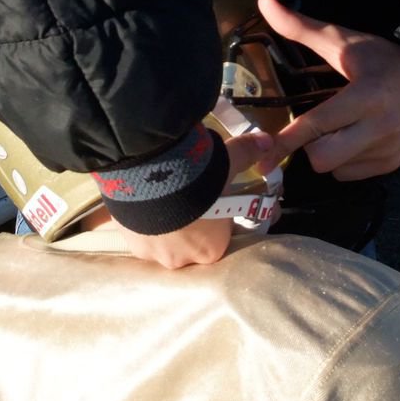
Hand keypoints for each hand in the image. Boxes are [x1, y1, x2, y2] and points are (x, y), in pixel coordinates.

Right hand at [115, 130, 272, 268]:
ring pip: (165, 241)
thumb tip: (267, 141)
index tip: (219, 204)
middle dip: (193, 225)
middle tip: (190, 198)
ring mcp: (155, 255)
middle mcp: (184, 259)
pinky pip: (142, 236)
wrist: (149, 175)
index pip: (221, 239)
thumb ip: (247, 153)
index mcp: (213, 248)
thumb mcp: (227, 160)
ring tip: (165, 199)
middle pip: (192, 243)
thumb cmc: (198, 176)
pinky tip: (146, 204)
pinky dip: (145, 223)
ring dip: (167, 226)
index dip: (221, 220)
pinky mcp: (132, 245)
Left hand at [257, 0, 399, 180]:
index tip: (265, 153)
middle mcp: (381, 127)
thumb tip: (264, 1)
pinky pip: (349, 175)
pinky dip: (343, 161)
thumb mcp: (341, 41)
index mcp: (367, 96)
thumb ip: (300, 27)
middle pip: (323, 157)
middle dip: (310, 145)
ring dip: (327, 152)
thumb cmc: (378, 59)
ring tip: (340, 127)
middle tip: (316, 126)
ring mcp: (388, 149)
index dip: (287, 139)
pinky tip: (354, 139)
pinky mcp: (391, 163)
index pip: (318, 123)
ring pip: (334, 168)